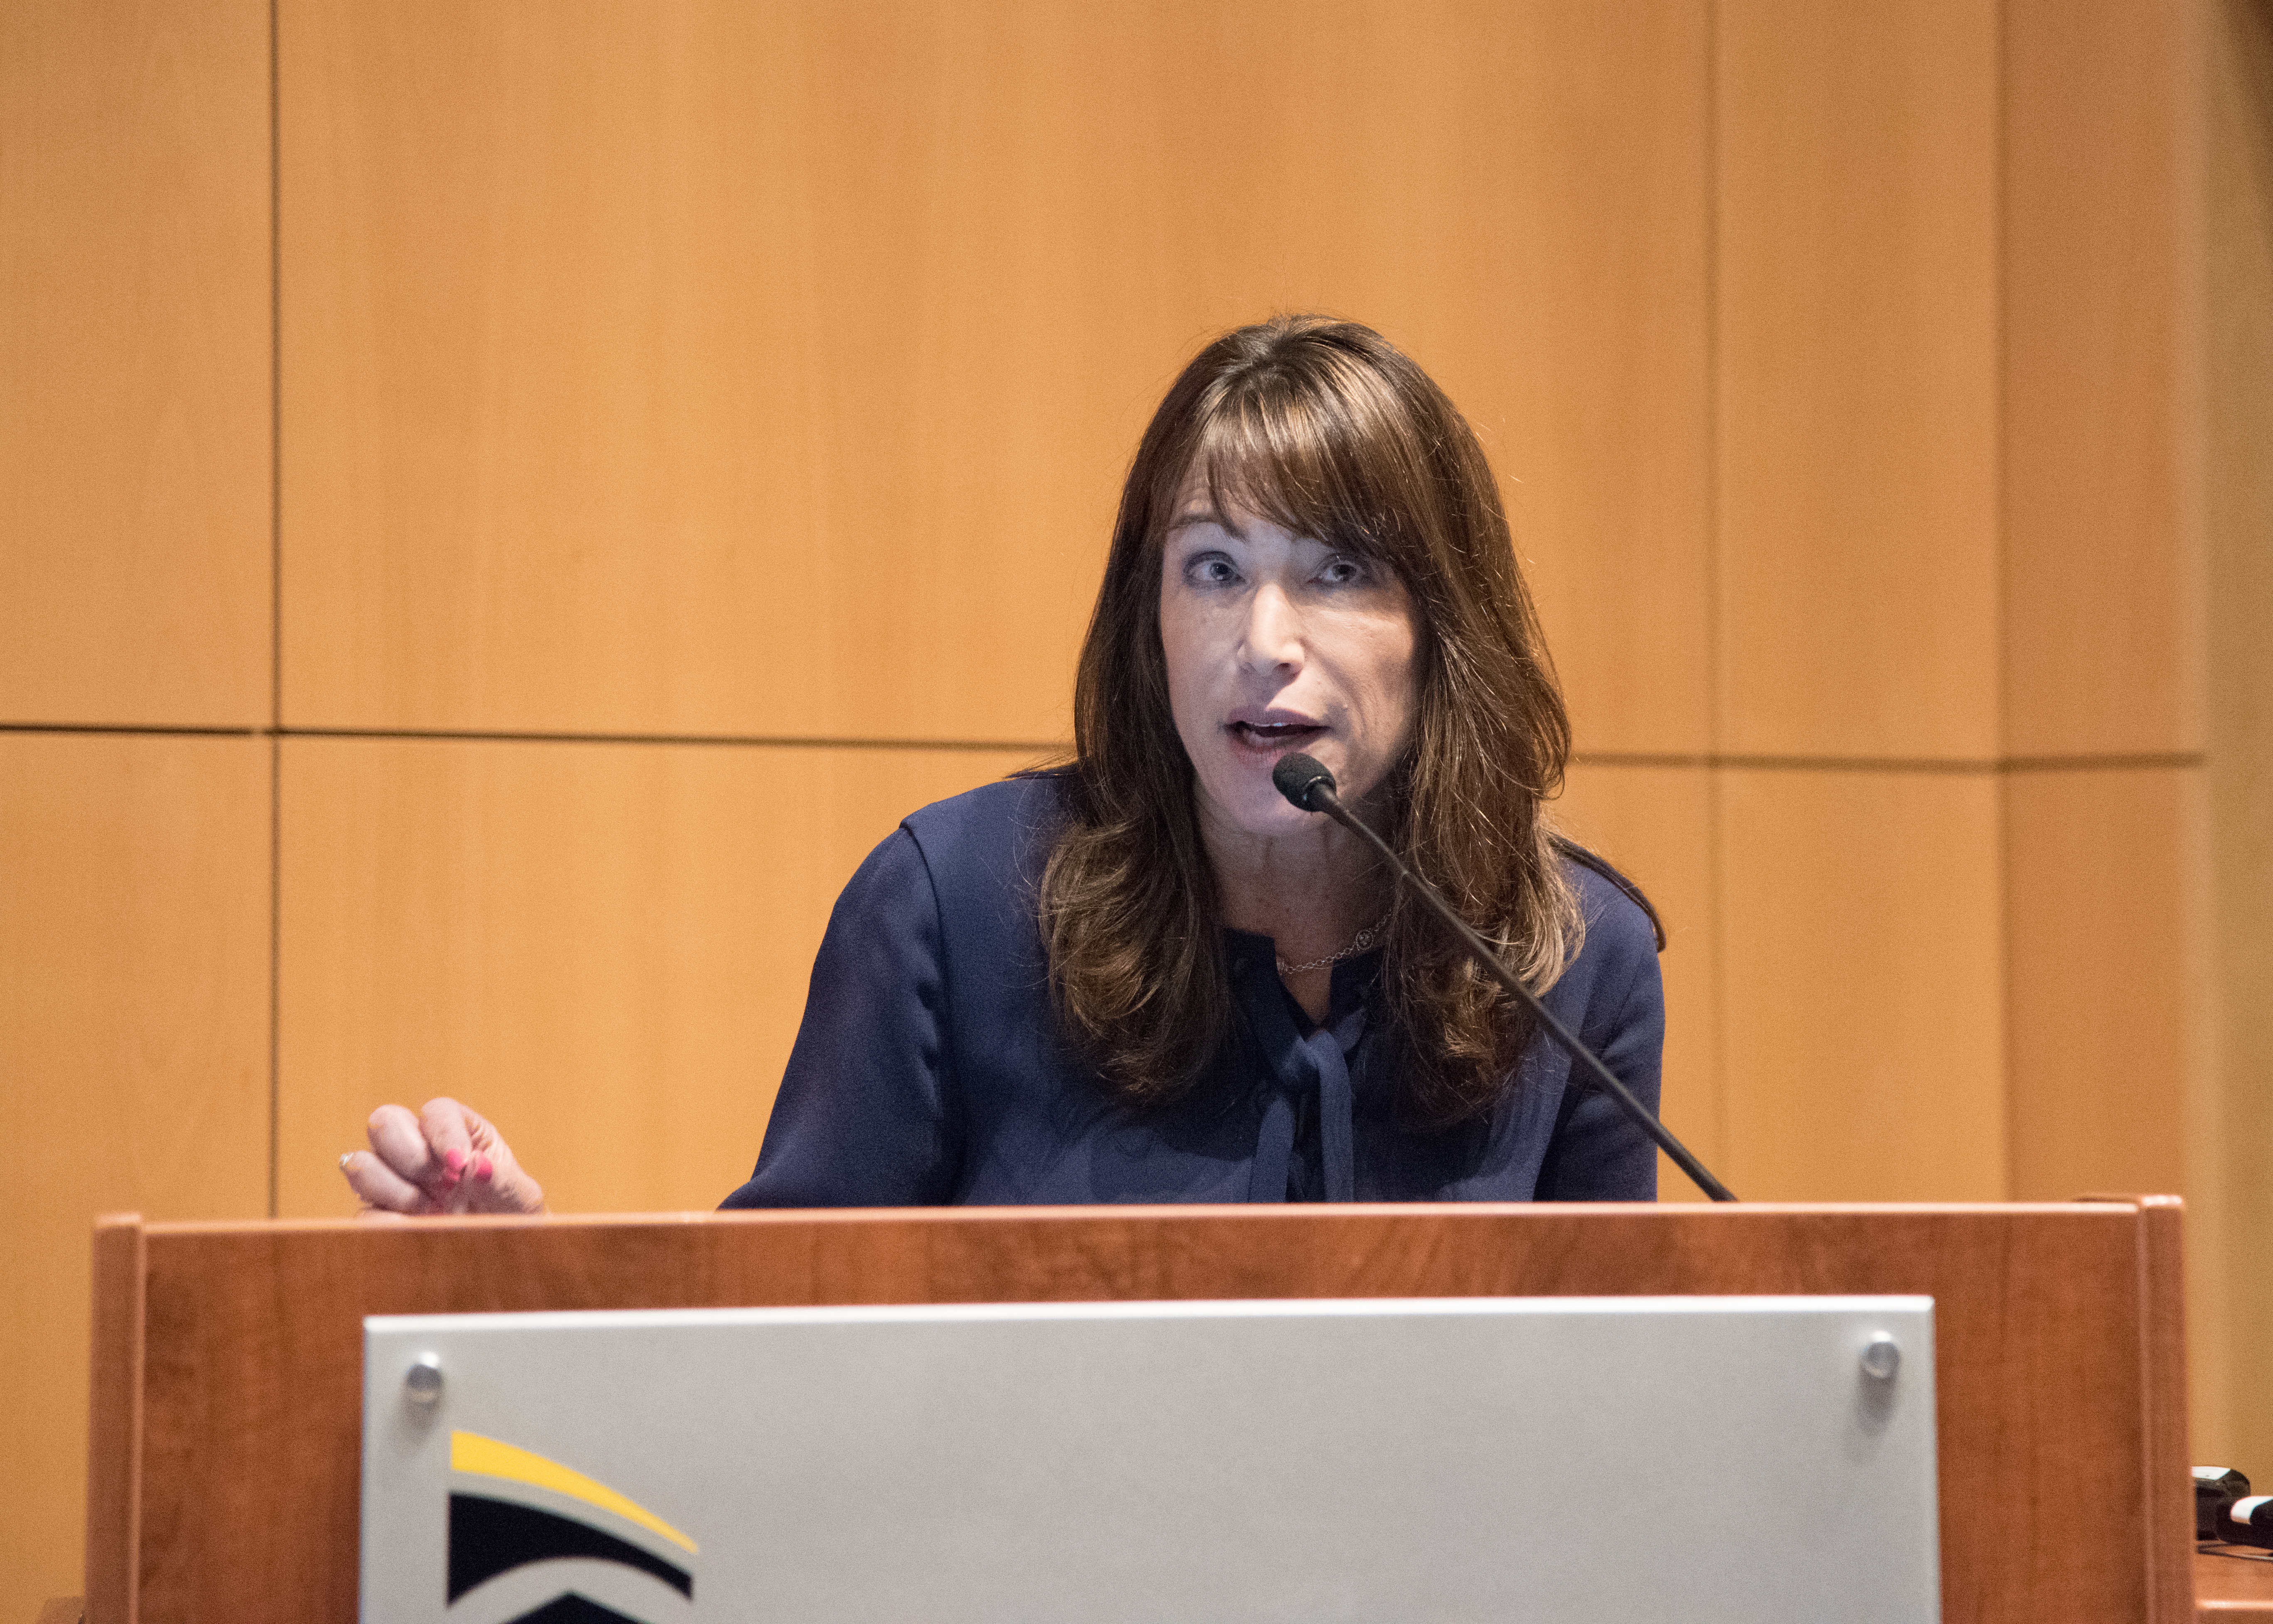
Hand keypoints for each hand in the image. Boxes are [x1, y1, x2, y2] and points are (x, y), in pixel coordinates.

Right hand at [340, 1097, 545, 1215]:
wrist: (505, 1264)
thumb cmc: (515, 1221)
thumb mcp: (522, 1201)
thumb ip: (503, 1181)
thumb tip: (475, 1165)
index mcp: (460, 1134)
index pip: (436, 1112)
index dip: (442, 1132)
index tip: (459, 1164)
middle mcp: (420, 1153)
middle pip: (384, 1123)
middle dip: (408, 1152)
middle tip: (438, 1182)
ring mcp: (396, 1184)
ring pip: (361, 1163)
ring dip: (392, 1188)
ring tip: (429, 1209)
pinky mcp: (381, 1218)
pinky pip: (364, 1214)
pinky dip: (389, 1224)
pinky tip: (419, 1233)